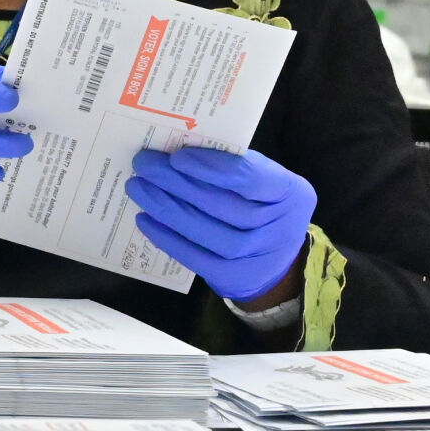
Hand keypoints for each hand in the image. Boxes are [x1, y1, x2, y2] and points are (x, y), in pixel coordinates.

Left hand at [125, 147, 313, 302]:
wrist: (277, 258)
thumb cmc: (263, 204)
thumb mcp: (264, 179)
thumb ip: (234, 165)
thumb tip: (179, 153)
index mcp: (290, 192)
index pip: (251, 178)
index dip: (213, 168)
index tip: (177, 157)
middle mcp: (280, 227)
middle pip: (223, 205)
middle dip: (178, 183)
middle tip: (145, 165)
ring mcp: (257, 257)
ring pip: (208, 233)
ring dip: (168, 209)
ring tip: (139, 189)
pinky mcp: (234, 278)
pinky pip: (196, 258)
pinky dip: (168, 238)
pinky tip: (146, 219)